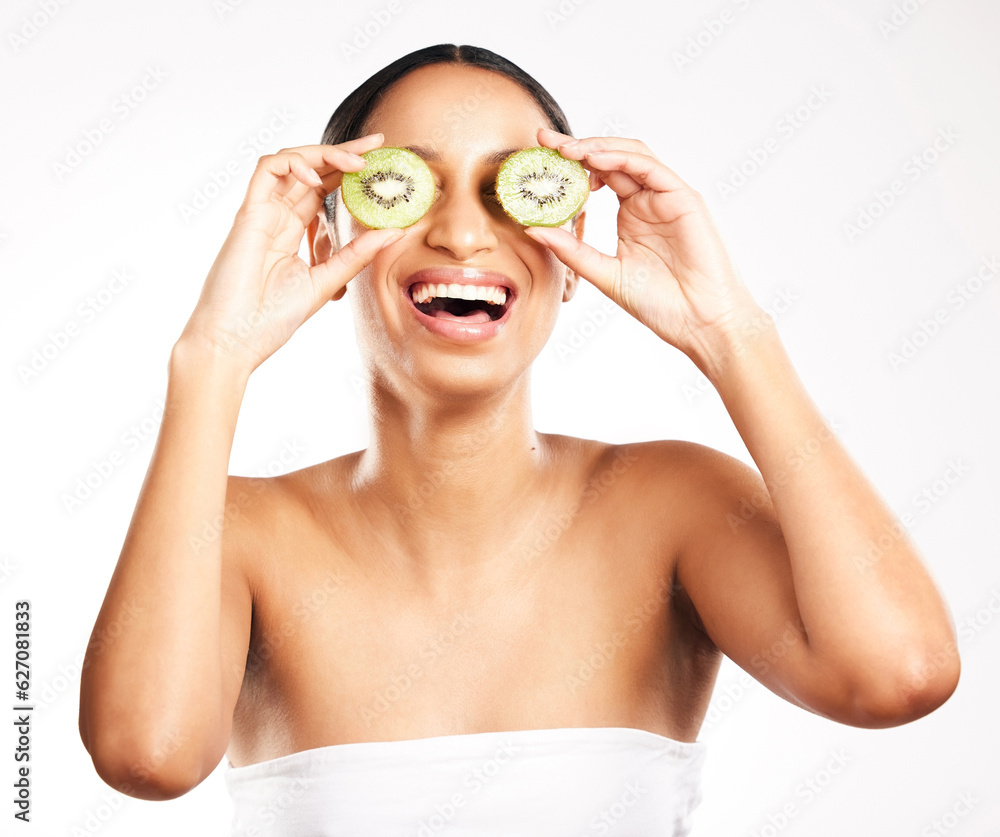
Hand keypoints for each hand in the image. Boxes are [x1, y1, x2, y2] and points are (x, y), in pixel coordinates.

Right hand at [178, 136, 403, 373]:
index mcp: (294, 232)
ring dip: (325, 155)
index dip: (350, 173)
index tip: (381, 163)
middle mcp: (278, 216)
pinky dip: (293, 163)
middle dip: (345, 153)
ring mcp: (262, 212)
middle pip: (312, 170)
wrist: (235, 340)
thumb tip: (395, 232)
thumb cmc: (271, 318)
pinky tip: (317, 176)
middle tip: (377, 145)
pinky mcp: (248, 214)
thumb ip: (357, 255)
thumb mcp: (326, 282)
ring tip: (357, 163)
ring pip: (291, 162)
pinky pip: (267, 170)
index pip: (325, 189)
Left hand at [525, 128, 762, 362]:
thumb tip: (532, 229)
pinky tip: (593, 160)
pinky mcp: (684, 199)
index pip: (598, 176)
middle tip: (544, 139)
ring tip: (564, 149)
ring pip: (630, 156)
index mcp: (631, 214)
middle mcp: (648, 200)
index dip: (569, 164)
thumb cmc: (660, 305)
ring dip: (596, 147)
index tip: (538, 157)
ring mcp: (667, 197)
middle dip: (577, 146)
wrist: (699, 323)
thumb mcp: (604, 274)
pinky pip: (650, 169)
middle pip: (611, 159)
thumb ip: (572, 250)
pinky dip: (621, 159)